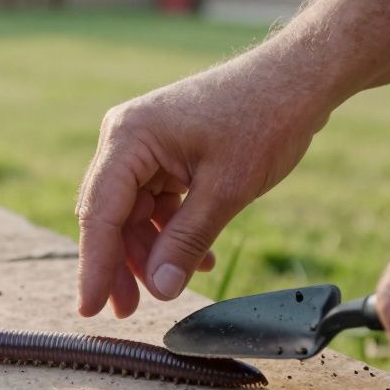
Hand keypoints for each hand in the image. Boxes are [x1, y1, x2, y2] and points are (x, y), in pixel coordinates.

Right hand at [76, 53, 333, 316]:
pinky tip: (195, 258)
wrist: (298, 79)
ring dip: (150, 250)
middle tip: (128, 310)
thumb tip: (160, 288)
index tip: (91, 308)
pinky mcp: (165, 151)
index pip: (100, 213)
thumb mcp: (226, 190)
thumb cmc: (264, 119)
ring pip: (132, 212)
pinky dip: (170, 230)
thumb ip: (186, 241)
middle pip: (110, 214)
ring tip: (170, 284)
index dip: (95, 265)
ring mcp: (145, 143)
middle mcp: (127, 137)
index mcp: (130, 138)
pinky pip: (156, 200)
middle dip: (121, 263)